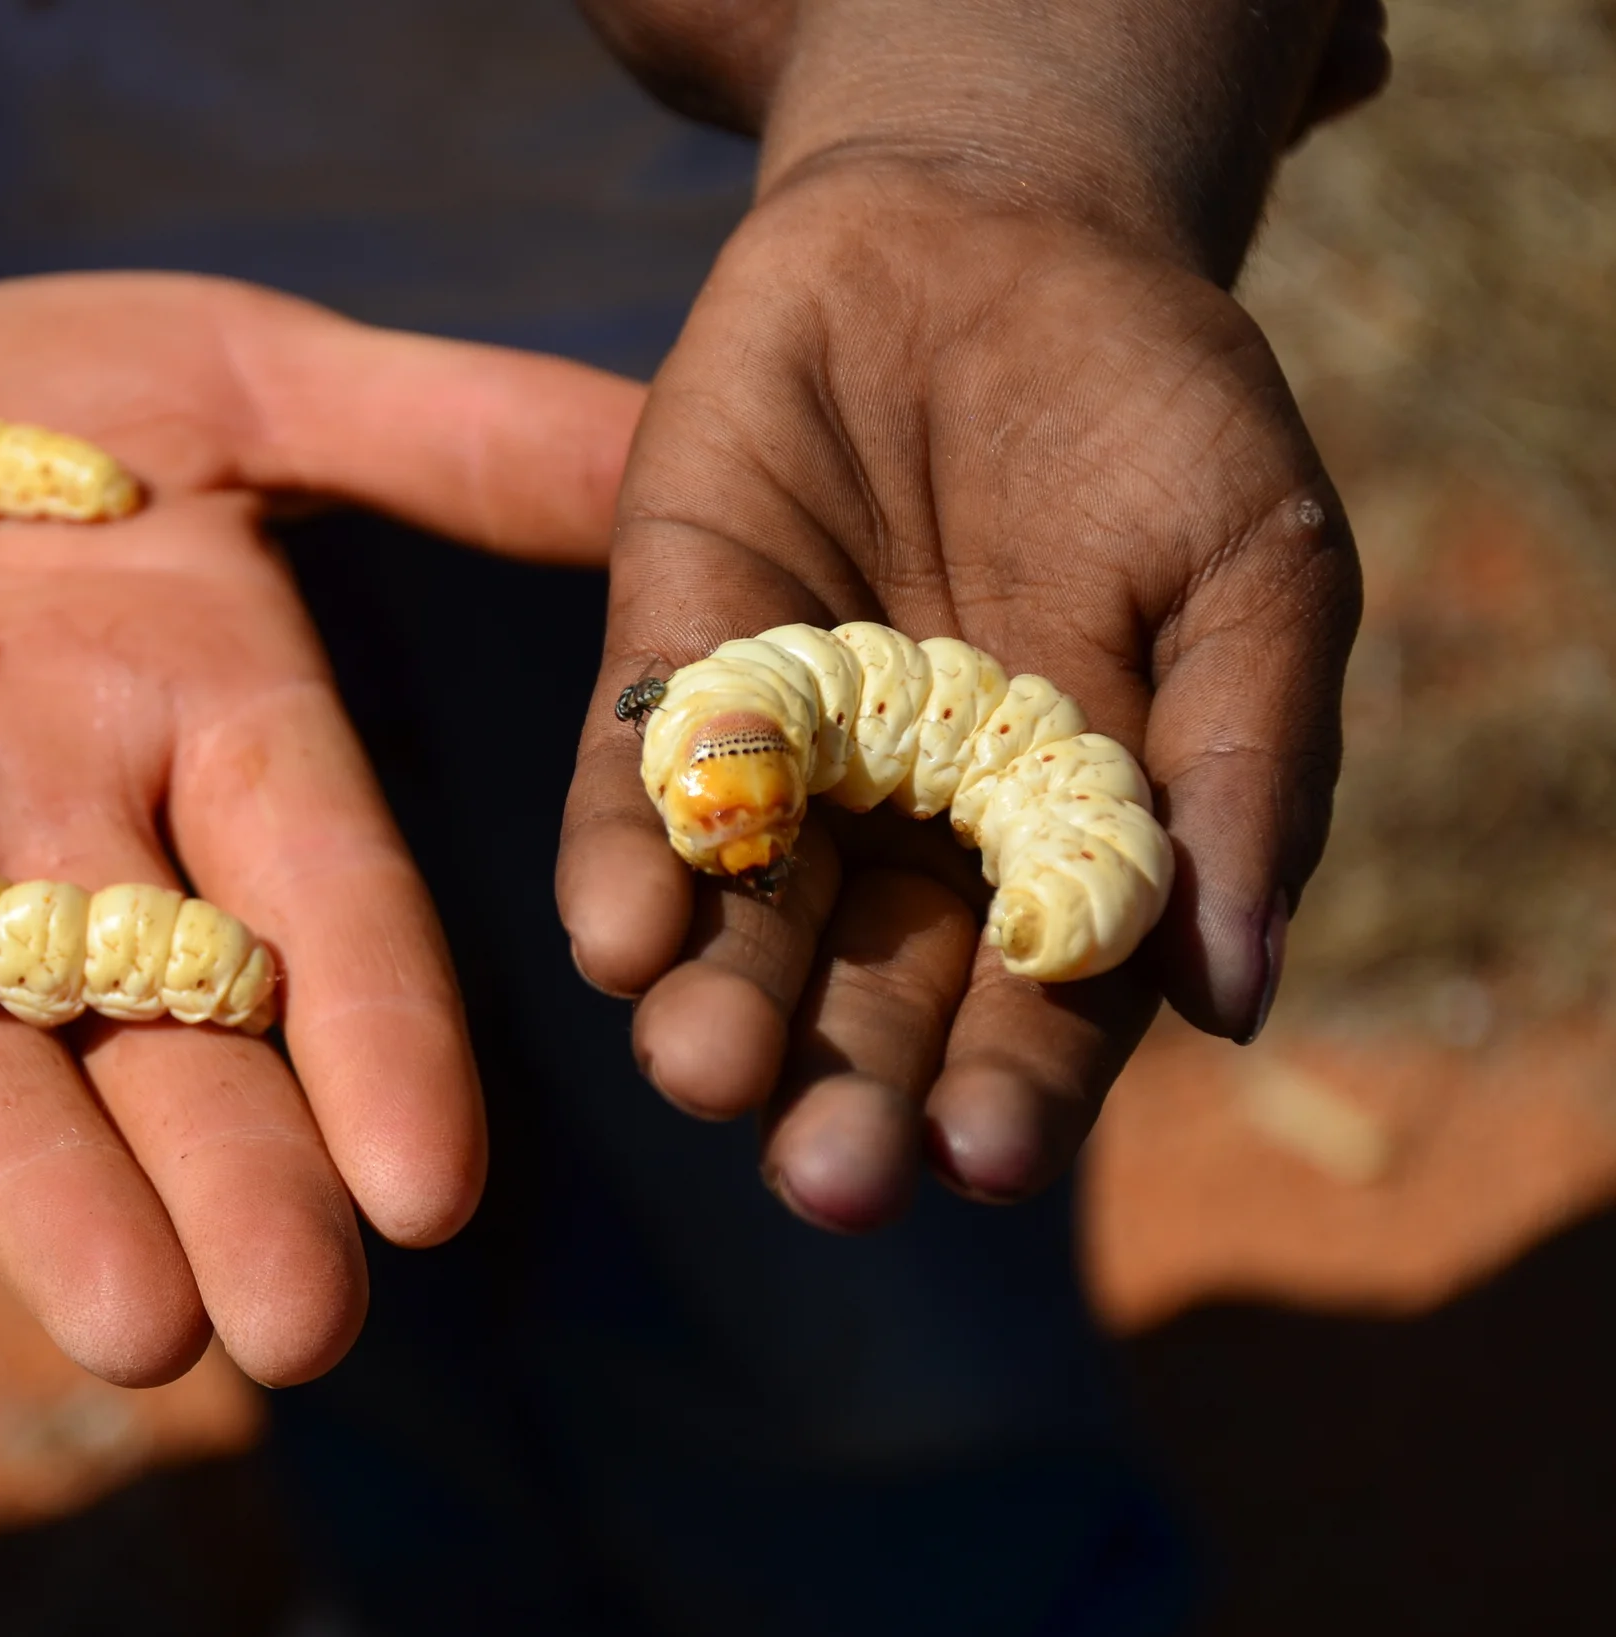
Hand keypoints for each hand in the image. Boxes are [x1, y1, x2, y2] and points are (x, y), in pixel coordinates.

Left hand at [0, 274, 640, 1383]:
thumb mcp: (227, 371)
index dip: (374, 1030)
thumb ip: (439, 426)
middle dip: (230, 1177)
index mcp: (209, 720)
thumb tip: (674, 440)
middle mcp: (60, 835)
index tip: (433, 1185)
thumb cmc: (3, 405)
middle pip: (163, 1031)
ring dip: (44, 1193)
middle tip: (296, 1329)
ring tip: (133, 1331)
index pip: (318, 890)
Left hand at [558, 161, 1358, 1230]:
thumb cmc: (1154, 410)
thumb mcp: (1253, 566)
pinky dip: (619, 859)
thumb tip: (1232, 994)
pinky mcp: (667, 662)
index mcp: (1061, 840)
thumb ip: (1245, 767)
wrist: (990, 230)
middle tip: (824, 1175)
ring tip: (699, 1071)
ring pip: (738, 918)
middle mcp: (908, 833)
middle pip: (871, 995)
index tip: (981, 1155)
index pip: (1037, 1001)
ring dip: (716, 1001)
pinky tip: (615, 934)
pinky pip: (625, 785)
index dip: (1014, 1082)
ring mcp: (782, 754)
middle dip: (845, 1087)